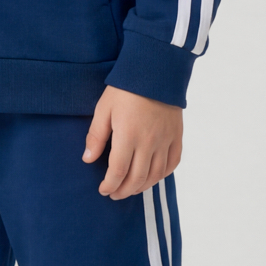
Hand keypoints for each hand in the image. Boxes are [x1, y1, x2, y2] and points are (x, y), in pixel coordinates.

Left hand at [83, 85, 182, 199]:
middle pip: (137, 178)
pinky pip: (172, 163)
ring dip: (141, 187)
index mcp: (128, 136)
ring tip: (130, 189)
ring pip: (155, 175)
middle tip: (114, 194)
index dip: (110, 185)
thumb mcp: (103, 109)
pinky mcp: (177, 136)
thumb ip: (96, 136)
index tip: (103, 190)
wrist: (155, 71)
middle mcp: (149, 142)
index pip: (118, 172)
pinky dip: (162, 175)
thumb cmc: (125, 89)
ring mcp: (165, 140)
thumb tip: (88, 160)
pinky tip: (152, 177)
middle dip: (124, 191)